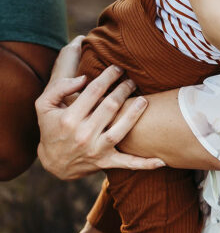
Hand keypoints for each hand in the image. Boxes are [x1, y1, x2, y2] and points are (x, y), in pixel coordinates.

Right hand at [35, 37, 163, 179]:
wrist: (54, 162)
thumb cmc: (51, 127)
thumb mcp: (44, 105)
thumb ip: (59, 87)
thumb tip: (83, 78)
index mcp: (69, 119)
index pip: (93, 92)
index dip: (107, 77)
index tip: (117, 68)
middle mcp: (82, 135)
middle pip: (110, 107)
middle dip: (123, 90)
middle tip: (132, 80)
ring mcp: (95, 150)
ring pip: (121, 130)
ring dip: (135, 113)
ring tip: (144, 99)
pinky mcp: (106, 162)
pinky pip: (128, 163)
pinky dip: (145, 163)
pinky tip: (162, 160)